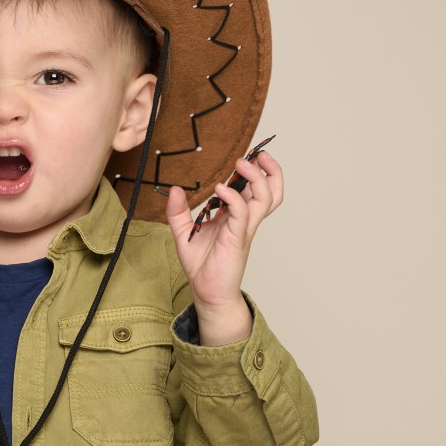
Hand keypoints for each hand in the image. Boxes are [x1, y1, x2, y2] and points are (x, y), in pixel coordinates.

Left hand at [165, 151, 282, 342]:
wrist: (205, 291)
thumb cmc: (201, 264)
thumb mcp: (183, 232)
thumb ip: (178, 211)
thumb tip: (175, 189)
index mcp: (237, 216)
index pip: (254, 189)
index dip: (256, 171)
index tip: (247, 156)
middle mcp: (245, 220)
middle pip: (271, 191)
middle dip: (270, 170)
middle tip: (257, 154)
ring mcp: (244, 229)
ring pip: (265, 199)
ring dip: (258, 177)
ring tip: (243, 163)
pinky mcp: (237, 239)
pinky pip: (243, 213)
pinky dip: (234, 197)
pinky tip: (221, 189)